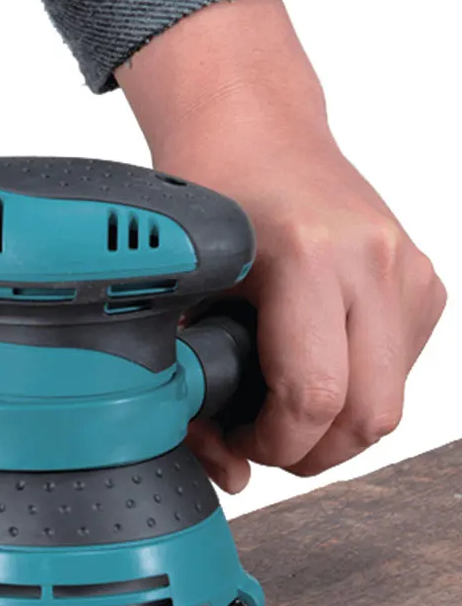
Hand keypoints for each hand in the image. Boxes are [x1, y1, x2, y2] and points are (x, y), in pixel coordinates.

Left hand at [118, 0, 445, 491]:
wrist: (257, 133)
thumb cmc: (211, 201)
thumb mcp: (182, 289)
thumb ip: (193, 382)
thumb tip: (230, 472)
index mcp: (309, 257)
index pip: (314, 396)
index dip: (274, 443)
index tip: (240, 442)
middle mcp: (373, 262)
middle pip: (368, 416)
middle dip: (310, 452)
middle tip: (261, 442)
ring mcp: (408, 270)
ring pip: (391, 403)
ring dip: (335, 429)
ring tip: (280, 408)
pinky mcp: (423, 281)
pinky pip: (399, 370)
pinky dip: (356, 393)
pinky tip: (310, 371)